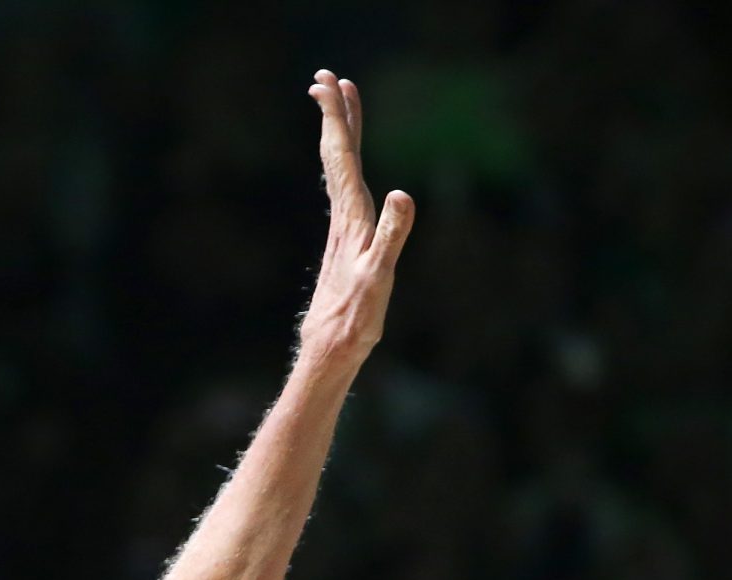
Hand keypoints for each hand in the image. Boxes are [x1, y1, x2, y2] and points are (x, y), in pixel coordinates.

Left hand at [298, 71, 414, 363]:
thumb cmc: (355, 318)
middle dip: (335, 115)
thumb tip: (404, 194)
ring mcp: (342, 230)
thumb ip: (392, 235)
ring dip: (339, 136)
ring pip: (340, 171)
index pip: (343, 157)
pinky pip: (345, 192)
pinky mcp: (345, 244)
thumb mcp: (379, 277)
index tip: (330, 84)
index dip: (337, 119)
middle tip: (327, 76)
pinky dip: (346, 168)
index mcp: (351, 218)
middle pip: (338, 156)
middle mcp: (343, 218)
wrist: (329, 352)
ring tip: (339, 107)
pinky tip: (348, 170)